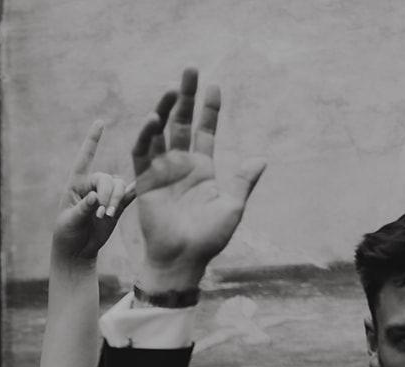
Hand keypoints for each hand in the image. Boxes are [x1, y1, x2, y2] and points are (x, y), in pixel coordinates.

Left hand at [51, 121, 133, 262]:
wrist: (77, 250)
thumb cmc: (67, 233)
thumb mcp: (70, 221)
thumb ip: (82, 209)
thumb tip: (94, 197)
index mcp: (77, 183)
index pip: (85, 157)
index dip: (93, 140)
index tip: (100, 122)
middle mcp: (93, 185)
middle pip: (107, 178)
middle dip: (107, 195)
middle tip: (101, 214)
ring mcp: (107, 195)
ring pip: (120, 186)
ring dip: (116, 200)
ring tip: (108, 216)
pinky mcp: (118, 206)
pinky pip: (128, 196)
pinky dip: (132, 196)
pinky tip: (139, 194)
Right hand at [129, 68, 265, 290]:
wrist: (183, 258)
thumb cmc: (208, 239)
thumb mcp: (232, 207)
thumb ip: (244, 181)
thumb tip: (261, 159)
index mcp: (202, 170)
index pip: (206, 132)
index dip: (210, 110)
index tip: (215, 85)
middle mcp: (181, 166)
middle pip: (183, 123)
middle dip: (186, 98)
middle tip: (189, 70)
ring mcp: (162, 171)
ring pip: (162, 132)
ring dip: (166, 109)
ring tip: (172, 88)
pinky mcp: (145, 181)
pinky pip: (143, 153)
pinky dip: (146, 135)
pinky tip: (154, 118)